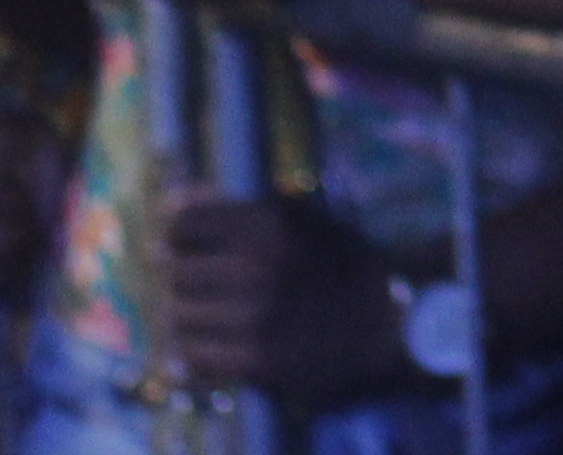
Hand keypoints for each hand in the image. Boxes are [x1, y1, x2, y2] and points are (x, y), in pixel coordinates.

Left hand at [158, 187, 413, 401]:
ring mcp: (254, 315)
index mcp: (265, 221)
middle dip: (185, 281)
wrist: (390, 319)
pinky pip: (196, 354)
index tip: (186, 250)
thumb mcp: (299, 216)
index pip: (181, 226)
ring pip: (180, 316)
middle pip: (176, 273)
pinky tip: (214, 347)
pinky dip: (196, 352)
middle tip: (203, 289)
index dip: (178, 239)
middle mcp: (255, 265)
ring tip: (212, 320)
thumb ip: (237, 208)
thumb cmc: (341, 263)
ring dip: (190, 319)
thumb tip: (172, 202)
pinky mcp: (257, 360)